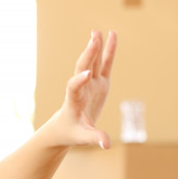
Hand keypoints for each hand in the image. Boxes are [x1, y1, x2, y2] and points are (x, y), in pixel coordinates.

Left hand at [56, 29, 116, 148]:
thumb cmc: (71, 133)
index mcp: (74, 102)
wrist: (65, 127)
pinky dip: (108, 51)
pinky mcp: (99, 83)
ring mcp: (90, 84)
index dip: (79, 82)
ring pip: (92, 63)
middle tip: (93, 40)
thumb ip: (95, 138)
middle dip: (88, 56)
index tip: (85, 75)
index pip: (74, 89)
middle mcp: (80, 89)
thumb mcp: (82, 138)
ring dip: (94, 48)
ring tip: (96, 32)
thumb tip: (107, 145)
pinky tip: (112, 35)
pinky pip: (104, 64)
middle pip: (82, 69)